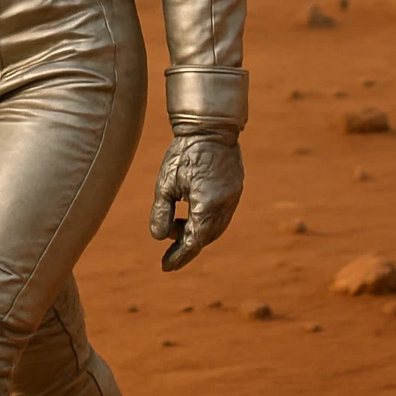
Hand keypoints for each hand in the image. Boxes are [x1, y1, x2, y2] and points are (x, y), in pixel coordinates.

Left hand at [149, 133, 243, 271]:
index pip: (193, 241)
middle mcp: (225, 205)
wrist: (210, 127)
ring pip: (216, 228)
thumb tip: (159, 239)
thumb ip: (162, 212)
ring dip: (197, 233)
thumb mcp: (165, 183)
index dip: (179, 256)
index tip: (165, 267)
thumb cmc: (184, 153)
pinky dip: (206, 221)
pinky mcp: (236, 190)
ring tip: (176, 227)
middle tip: (169, 252)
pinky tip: (190, 214)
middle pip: (206, 237)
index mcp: (207, 205)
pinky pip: (222, 215)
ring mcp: (234, 198)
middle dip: (187, 246)